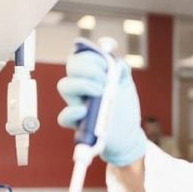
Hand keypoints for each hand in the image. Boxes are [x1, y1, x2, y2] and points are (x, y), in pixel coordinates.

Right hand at [56, 51, 146, 165]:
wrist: (128, 134)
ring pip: (64, 86)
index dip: (91, 57)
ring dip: (83, 84)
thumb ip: (121, 70)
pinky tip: (85, 111)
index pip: (80, 58)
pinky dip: (72, 112)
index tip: (106, 66)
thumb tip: (116, 62)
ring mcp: (77, 104)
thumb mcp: (126, 85)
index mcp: (89, 76)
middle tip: (104, 80)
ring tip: (101, 92)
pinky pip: (64, 117)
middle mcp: (80, 88)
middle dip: (89, 68)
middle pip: (72, 67)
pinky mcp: (77, 124)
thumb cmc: (124, 109)